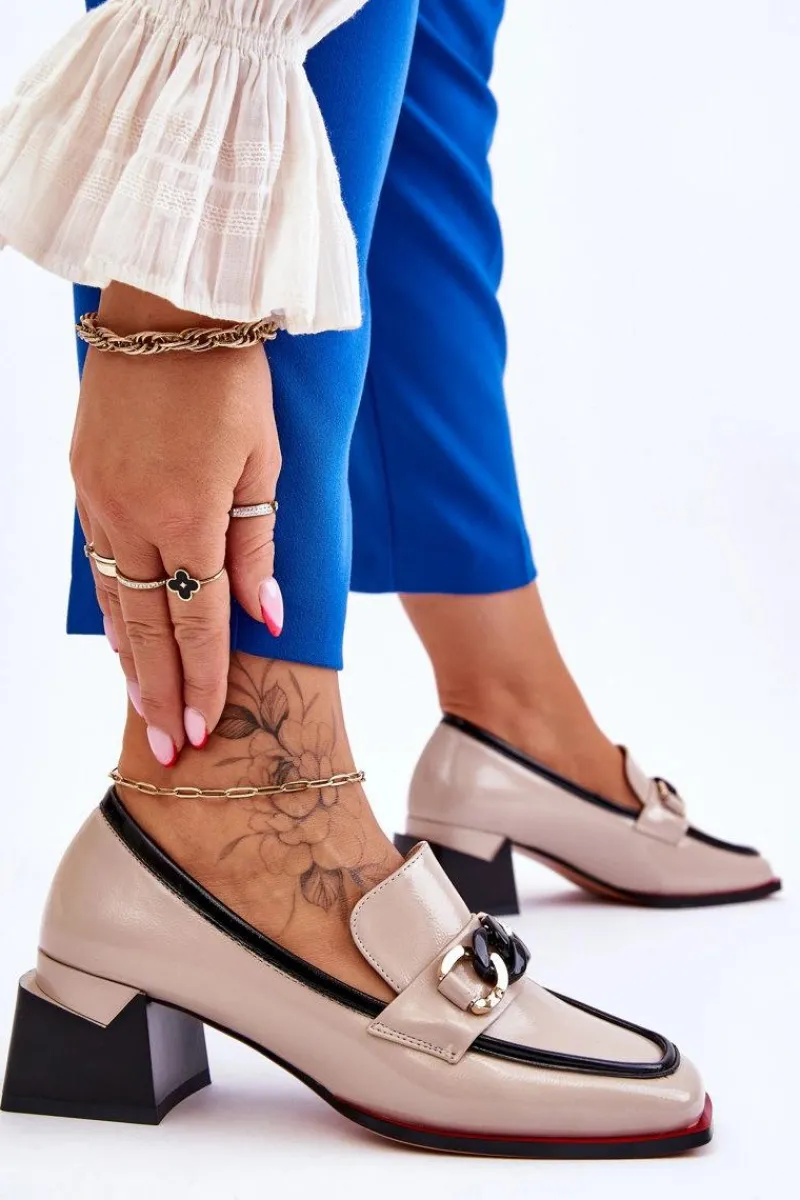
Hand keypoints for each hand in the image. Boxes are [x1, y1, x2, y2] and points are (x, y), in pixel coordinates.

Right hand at [70, 285, 281, 764]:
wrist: (169, 307)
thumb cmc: (234, 381)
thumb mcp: (264, 463)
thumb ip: (259, 547)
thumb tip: (265, 620)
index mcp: (189, 515)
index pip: (198, 622)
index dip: (201, 680)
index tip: (202, 729)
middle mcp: (135, 517)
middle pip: (149, 626)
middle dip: (159, 692)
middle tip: (164, 750)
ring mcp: (100, 499)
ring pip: (115, 600)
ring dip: (130, 659)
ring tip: (141, 707)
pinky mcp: (82, 480)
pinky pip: (97, 560)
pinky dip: (111, 607)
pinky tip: (121, 637)